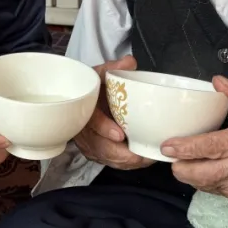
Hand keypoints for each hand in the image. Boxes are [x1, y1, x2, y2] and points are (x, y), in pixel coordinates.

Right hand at [73, 55, 154, 169]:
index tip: (120, 135)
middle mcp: (82, 128)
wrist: (81, 97)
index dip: (104, 128)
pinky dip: (124, 164)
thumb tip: (129, 62)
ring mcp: (87, 142)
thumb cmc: (93, 85)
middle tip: (142, 156)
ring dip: (125, 161)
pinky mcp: (93, 151)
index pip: (91, 121)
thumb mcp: (101, 72)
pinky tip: (140, 162)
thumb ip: (114, 67)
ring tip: (147, 159)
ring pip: (105, 157)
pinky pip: (107, 161)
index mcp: (84, 107)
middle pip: (99, 146)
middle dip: (121, 154)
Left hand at [164, 77, 227, 200]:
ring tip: (179, 159)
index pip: (211, 147)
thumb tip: (217, 80)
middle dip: (179, 166)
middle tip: (167, 153)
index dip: (186, 148)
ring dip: (187, 173)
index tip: (167, 145)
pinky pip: (210, 188)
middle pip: (201, 173)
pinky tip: (197, 166)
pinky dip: (199, 179)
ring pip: (202, 183)